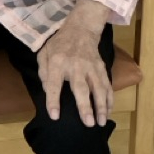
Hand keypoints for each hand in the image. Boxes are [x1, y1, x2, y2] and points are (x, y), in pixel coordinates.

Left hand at [38, 9, 112, 127]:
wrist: (81, 29)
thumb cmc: (59, 45)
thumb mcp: (44, 54)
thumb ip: (43, 73)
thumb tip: (48, 92)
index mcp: (57, 62)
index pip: (54, 84)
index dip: (54, 100)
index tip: (55, 116)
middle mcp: (76, 65)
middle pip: (81, 88)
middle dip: (85, 106)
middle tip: (88, 123)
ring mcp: (91, 67)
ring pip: (98, 88)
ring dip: (101, 106)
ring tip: (101, 122)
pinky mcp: (101, 68)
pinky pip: (107, 85)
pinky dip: (109, 99)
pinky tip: (109, 112)